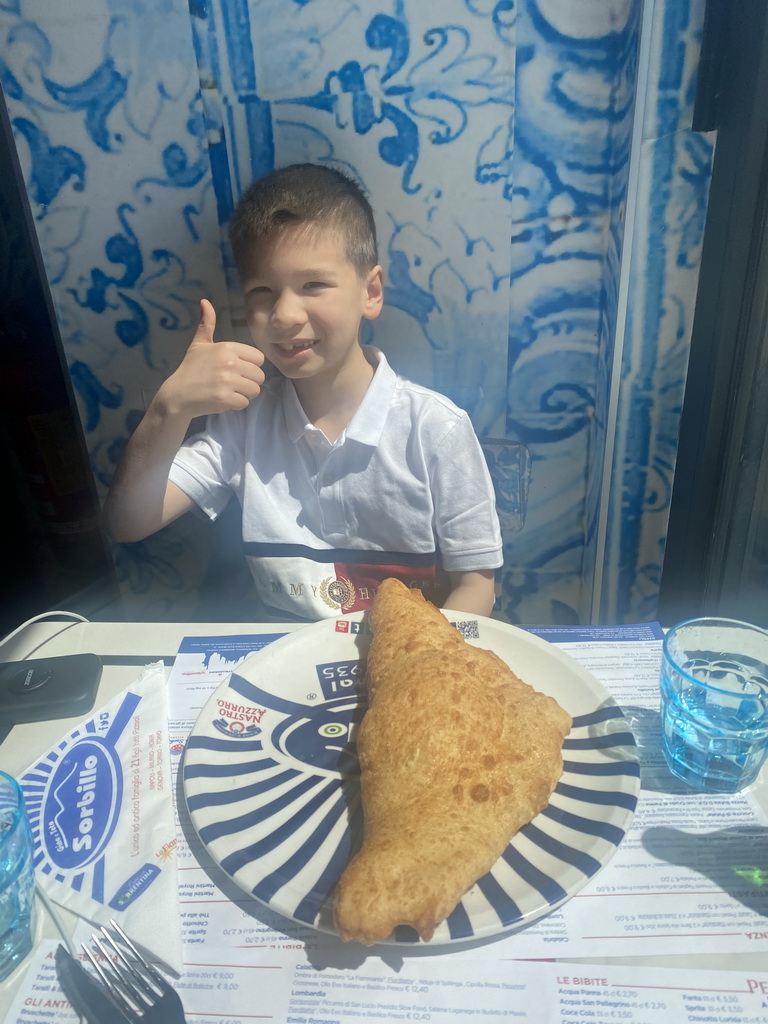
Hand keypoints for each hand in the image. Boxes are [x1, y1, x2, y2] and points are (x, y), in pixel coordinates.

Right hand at [158, 299, 264, 417]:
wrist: (177, 394)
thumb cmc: (191, 368)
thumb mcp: (199, 344)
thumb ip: (207, 324)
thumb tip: (205, 301)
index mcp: (227, 348)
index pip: (259, 358)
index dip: (250, 366)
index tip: (236, 369)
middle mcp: (229, 362)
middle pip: (259, 376)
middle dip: (249, 381)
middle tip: (232, 383)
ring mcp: (227, 381)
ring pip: (254, 390)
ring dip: (244, 394)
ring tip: (229, 391)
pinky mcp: (225, 399)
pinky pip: (245, 403)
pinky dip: (236, 404)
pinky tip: (224, 400)